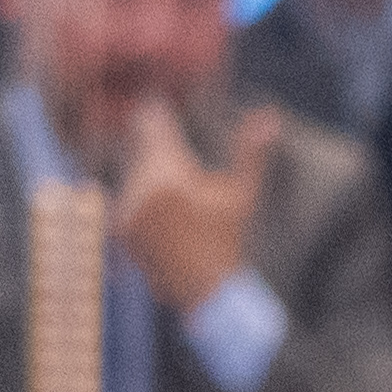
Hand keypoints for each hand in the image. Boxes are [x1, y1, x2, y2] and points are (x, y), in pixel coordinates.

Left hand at [116, 96, 278, 312]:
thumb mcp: (242, 193)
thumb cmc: (228, 240)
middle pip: (140, 146)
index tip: (159, 100)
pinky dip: (138, 194)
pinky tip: (159, 205)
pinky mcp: (121, 230)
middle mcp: (141, 189)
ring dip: (145, 168)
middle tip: (165, 136)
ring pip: (132, 171)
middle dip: (152, 139)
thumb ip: (250, 150)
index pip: (153, 125)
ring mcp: (127, 211)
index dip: (156, 110)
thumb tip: (270, 116)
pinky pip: (124, 196)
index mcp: (169, 174)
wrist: (208, 291)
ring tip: (170, 183)